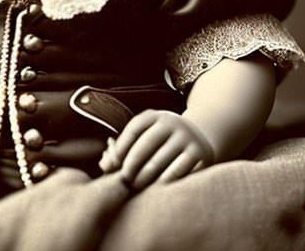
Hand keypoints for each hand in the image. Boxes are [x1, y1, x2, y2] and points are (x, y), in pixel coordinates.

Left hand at [99, 109, 213, 190]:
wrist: (200, 138)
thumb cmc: (162, 142)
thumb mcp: (146, 137)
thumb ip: (124, 149)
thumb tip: (104, 165)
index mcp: (155, 116)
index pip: (134, 130)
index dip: (121, 148)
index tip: (112, 165)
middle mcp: (172, 123)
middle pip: (145, 144)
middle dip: (131, 164)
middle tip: (124, 179)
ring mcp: (187, 138)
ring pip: (160, 160)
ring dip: (145, 176)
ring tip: (136, 186)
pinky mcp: (200, 154)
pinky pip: (179, 170)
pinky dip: (165, 181)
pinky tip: (157, 188)